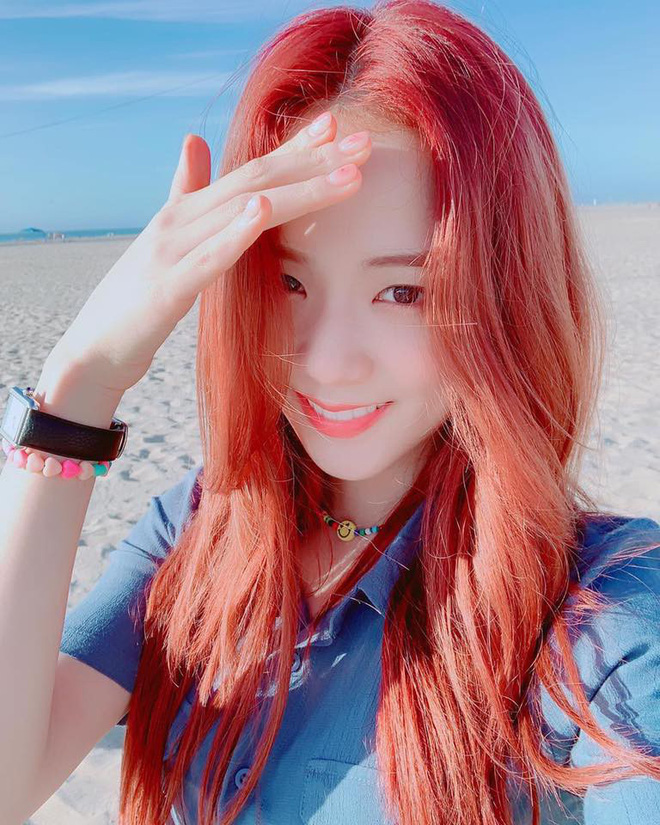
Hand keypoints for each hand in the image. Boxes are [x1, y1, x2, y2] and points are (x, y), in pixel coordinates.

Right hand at [46, 113, 371, 395]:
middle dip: (314, 161)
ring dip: (298, 190)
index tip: (339, 126)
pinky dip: (235, 233)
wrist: (95, 350)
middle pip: (257, 181)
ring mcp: (172, 250)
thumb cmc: (137, 300)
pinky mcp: (166, 288)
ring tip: (346, 174)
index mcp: (189, 212)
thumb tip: (194, 142)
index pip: (252, 171)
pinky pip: (207, 258)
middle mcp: (182, 220)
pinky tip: (263, 211)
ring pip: (242, 210)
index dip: (296, 148)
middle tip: (364, 143)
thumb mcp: (167, 242)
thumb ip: (185, 194)